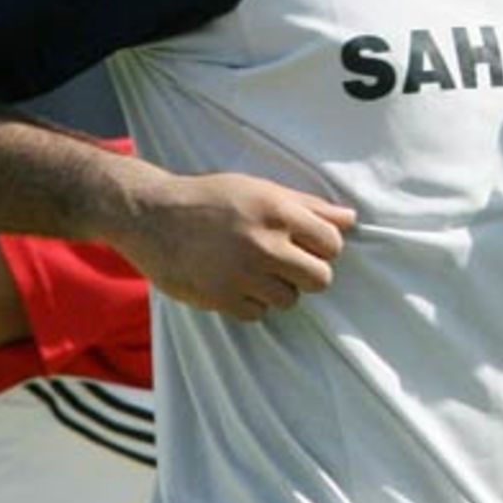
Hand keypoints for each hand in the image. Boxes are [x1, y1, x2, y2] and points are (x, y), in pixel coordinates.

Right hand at [120, 169, 356, 322]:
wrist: (151, 216)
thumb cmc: (210, 198)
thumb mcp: (259, 189)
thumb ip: (307, 205)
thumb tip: (350, 220)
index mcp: (277, 211)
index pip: (332, 243)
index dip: (324, 246)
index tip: (308, 245)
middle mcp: (264, 244)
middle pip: (320, 279)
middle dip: (308, 273)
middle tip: (287, 263)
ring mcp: (242, 274)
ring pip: (290, 300)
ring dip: (278, 289)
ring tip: (256, 271)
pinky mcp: (221, 298)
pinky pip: (258, 313)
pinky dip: (252, 302)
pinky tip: (236, 282)